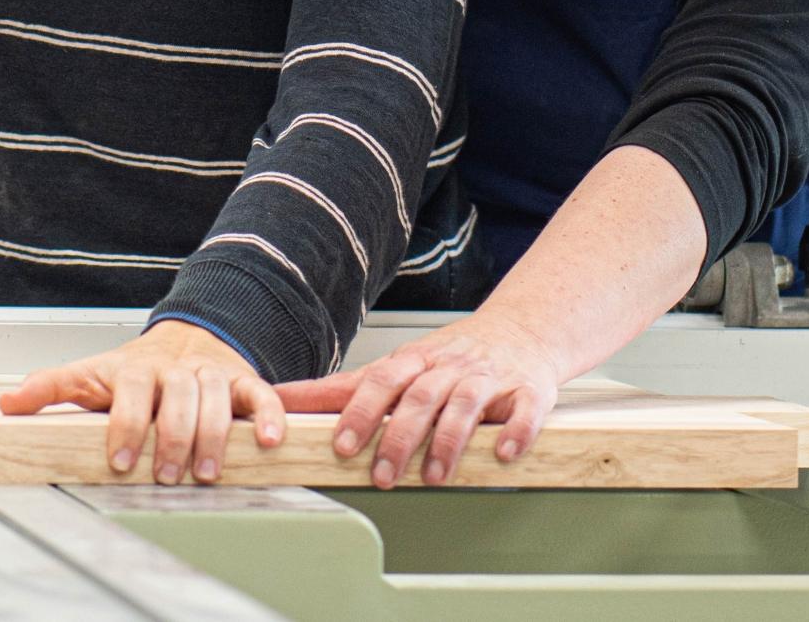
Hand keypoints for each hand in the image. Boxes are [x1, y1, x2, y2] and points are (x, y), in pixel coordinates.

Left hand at [0, 321, 287, 484]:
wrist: (187, 335)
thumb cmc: (134, 371)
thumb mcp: (91, 375)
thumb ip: (53, 388)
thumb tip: (7, 404)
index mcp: (135, 369)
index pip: (129, 393)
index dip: (126, 426)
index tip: (122, 461)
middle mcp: (175, 369)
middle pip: (176, 398)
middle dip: (171, 438)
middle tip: (166, 476)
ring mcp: (211, 373)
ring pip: (217, 398)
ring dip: (213, 436)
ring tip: (206, 472)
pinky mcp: (243, 380)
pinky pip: (261, 394)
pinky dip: (270, 416)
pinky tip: (269, 441)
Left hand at [279, 311, 562, 486]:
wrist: (521, 331)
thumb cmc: (450, 357)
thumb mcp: (395, 367)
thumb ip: (341, 388)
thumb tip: (280, 399)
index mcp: (415, 361)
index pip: (382, 380)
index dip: (361, 412)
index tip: (341, 446)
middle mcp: (449, 367)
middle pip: (420, 397)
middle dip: (399, 436)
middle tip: (383, 475)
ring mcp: (490, 379)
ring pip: (466, 404)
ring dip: (449, 440)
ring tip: (435, 476)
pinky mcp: (528, 391)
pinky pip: (525, 410)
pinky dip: (516, 430)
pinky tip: (503, 453)